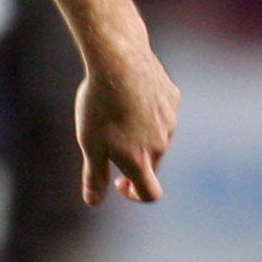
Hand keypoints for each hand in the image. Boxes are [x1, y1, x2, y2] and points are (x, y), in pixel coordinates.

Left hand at [76, 47, 178, 204]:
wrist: (118, 60)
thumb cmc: (99, 104)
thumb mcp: (89, 144)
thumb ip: (94, 175)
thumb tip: (93, 201)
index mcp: (141, 160)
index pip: (150, 193)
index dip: (135, 195)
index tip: (120, 183)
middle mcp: (162, 144)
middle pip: (152, 164)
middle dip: (133, 160)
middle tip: (108, 142)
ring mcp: (171, 120)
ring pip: (158, 137)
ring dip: (141, 135)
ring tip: (115, 112)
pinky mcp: (173, 97)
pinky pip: (162, 112)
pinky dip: (148, 111)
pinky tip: (129, 93)